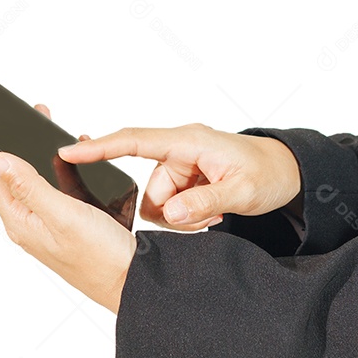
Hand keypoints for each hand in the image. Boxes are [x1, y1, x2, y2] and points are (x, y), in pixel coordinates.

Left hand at [0, 104, 136, 313]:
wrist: (131, 282)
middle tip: (5, 119)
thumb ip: (29, 186)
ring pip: (29, 182)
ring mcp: (46, 224)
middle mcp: (29, 223)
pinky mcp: (65, 224)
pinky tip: (66, 161)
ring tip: (37, 129)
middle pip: (5, 178)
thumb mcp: (64, 215)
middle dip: (3, 146)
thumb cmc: (101, 258)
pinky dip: (55, 169)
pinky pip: (51, 190)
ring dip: (30, 154)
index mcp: (21, 221)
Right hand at [57, 123, 301, 230]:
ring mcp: (181, 166)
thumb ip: (205, 202)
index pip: (134, 141)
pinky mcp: (184, 179)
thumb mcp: (243, 191)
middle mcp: (179, 150)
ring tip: (215, 212)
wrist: (288, 171)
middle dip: (172, 213)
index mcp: (188, 141)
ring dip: (181, 217)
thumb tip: (170, 214)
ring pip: (158, 203)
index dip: (99, 147)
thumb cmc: (269, 172)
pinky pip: (169, 206)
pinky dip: (187, 216)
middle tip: (209, 216)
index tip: (68, 151)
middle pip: (149, 190)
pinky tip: (212, 212)